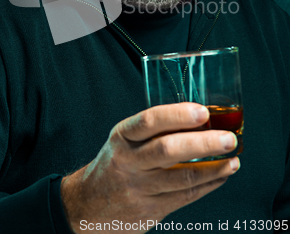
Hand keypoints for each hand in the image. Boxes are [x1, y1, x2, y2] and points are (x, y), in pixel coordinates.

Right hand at [60, 103, 239, 232]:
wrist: (89, 205)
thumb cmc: (116, 162)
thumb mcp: (124, 139)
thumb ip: (153, 130)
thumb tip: (198, 117)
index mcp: (122, 137)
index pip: (149, 121)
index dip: (177, 115)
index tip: (203, 112)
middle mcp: (129, 162)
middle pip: (168, 150)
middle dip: (204, 143)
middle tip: (228, 138)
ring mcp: (140, 188)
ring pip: (183, 178)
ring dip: (214, 168)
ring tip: (233, 158)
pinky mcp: (152, 210)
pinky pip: (186, 196)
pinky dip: (209, 184)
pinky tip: (222, 175)